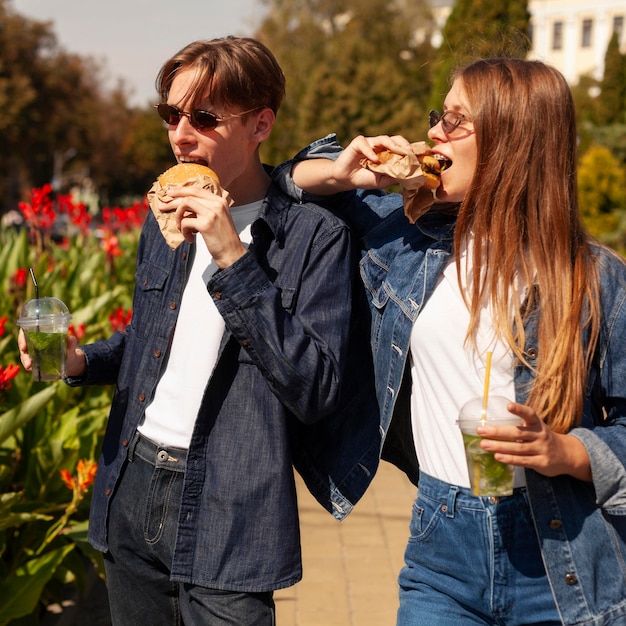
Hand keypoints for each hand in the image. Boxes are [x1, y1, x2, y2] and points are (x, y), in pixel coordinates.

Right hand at [18, 330, 86, 377]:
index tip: (23, 344)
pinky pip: (28, 363)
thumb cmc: (68, 349)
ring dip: (25, 360)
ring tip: (29, 365)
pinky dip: (28, 366)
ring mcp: (32, 352)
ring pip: (24, 354)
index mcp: (40, 333)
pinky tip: (31, 368)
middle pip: (23, 342)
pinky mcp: (33, 361)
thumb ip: (71, 342)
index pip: (26, 331)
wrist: (70, 361)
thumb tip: (70, 338)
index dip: (22, 336)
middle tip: (25, 352)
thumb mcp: (70, 345)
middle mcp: (34, 341)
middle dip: (22, 348)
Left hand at [160, 186, 245, 267]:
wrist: (232, 254)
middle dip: (172, 201)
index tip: (170, 193)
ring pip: (185, 204)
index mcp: (220, 201)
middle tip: (162, 206)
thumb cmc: (224, 239)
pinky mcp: (206, 224)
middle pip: (189, 195)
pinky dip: (184, 231)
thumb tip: (184, 206)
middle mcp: (216, 204)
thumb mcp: (218, 219)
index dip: (181, 190)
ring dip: (178, 216)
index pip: (197, 189)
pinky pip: (185, 222)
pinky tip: (189, 238)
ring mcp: (212, 213)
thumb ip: (206, 209)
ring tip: (180, 227)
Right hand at [332, 135, 413, 188]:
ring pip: (383, 139)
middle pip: (395, 140)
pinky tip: (374, 160)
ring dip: (391, 144)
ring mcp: (370, 143)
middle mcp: (381, 146)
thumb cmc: (365, 179)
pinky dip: (370, 151)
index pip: (402, 148)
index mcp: (388, 153)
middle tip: (410, 151)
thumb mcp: (383, 181)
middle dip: (404, 144)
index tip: (419, 155)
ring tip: (396, 151)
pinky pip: (366, 144)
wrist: (347, 180)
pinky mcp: (358, 143)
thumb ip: (395, 177)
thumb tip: (410, 176)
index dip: (410, 150)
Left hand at [476, 401, 591, 481]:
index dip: (519, 409)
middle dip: (497, 431)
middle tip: (480, 430)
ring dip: (499, 446)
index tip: (508, 406)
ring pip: (518, 448)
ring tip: (484, 445)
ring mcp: (542, 449)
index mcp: (537, 423)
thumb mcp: (536, 428)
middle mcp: (540, 435)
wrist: (567, 455)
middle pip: (517, 432)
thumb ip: (519, 427)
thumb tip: (491, 428)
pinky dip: (509, 459)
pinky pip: (523, 461)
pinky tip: (498, 456)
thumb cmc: (543, 439)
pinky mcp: (542, 463)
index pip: (529, 414)